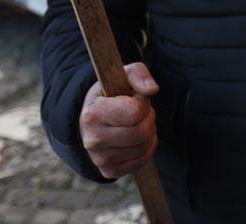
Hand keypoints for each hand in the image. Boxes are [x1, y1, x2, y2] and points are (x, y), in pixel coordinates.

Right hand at [79, 62, 158, 178]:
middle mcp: (93, 140)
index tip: (135, 98)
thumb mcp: (123, 75)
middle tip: (141, 111)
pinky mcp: (110, 171)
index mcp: (92, 114)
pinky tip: (136, 138)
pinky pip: (142, 160)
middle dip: (148, 118)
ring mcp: (100, 159)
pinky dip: (146, 148)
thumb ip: (139, 74)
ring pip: (144, 147)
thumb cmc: (111, 93)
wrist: (93, 118)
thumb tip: (152, 89)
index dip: (142, 102)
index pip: (135, 112)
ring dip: (149, 132)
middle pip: (142, 132)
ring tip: (136, 123)